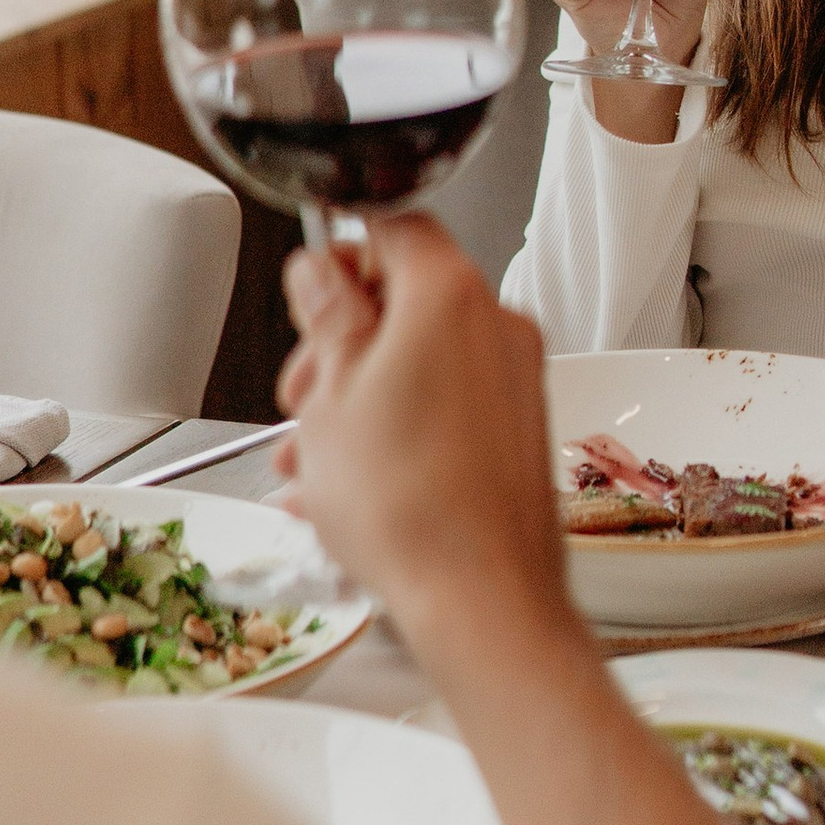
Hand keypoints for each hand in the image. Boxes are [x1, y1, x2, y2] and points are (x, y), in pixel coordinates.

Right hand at [275, 213, 569, 644]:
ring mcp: (516, 382)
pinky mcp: (520, 433)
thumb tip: (320, 274)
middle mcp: (497, 326)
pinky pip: (447, 408)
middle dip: (342, 343)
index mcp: (449, 293)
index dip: (340, 254)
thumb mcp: (330, 394)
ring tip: (316, 457)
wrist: (480, 598)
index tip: (310, 294)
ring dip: (361, 396)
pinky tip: (353, 484)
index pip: (392, 225)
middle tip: (304, 391)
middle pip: (406, 300)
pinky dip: (399, 429)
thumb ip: (326, 315)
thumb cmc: (409, 507)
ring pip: (421, 362)